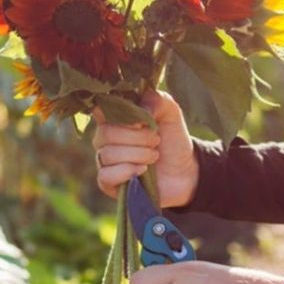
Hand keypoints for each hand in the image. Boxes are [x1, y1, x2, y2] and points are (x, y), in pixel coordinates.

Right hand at [92, 89, 197, 207]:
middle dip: (136, 137)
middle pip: (105, 134)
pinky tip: (142, 170)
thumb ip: (156, 101)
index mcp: (114, 118)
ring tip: (154, 155)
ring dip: (136, 155)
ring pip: (107, 155)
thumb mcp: (170, 113)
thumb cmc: (172, 138)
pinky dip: (125, 171)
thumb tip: (139, 109)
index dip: (118, 115)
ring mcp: (105, 161)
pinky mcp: (108, 182)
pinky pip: (105, 176)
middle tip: (156, 140)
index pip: (100, 110)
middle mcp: (104, 138)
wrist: (184, 171)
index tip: (140, 121)